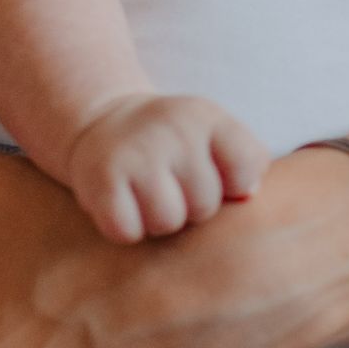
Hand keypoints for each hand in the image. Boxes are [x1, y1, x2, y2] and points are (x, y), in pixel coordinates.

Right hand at [64, 91, 271, 242]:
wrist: (102, 122)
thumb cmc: (171, 143)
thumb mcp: (213, 135)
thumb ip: (245, 163)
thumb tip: (247, 195)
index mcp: (205, 116)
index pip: (247, 166)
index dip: (234, 184)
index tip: (211, 173)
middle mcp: (171, 128)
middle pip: (205, 205)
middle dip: (189, 206)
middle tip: (169, 183)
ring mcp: (135, 152)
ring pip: (168, 221)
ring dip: (157, 220)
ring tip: (146, 193)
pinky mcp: (101, 178)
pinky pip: (128, 231)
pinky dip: (125, 226)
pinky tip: (122, 202)